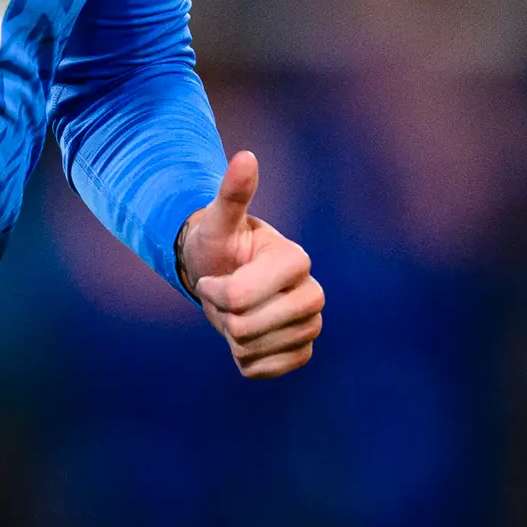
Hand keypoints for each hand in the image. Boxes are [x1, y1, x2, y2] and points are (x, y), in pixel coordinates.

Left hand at [177, 150, 322, 379]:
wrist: (225, 277)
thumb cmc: (219, 245)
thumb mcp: (217, 221)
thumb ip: (232, 193)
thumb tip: (246, 156)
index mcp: (296, 259)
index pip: (238, 296)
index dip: (213, 291)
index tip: (215, 277)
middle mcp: (313, 292)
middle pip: (245, 327)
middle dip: (221, 315)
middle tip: (224, 296)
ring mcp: (311, 325)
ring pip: (251, 350)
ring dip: (230, 337)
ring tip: (235, 313)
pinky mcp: (304, 352)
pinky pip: (263, 370)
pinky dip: (243, 359)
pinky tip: (246, 337)